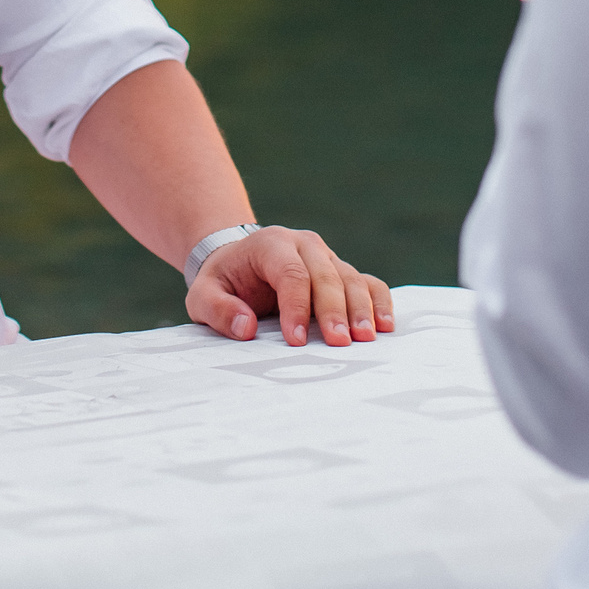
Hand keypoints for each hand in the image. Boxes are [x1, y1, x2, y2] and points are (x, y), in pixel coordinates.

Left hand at [187, 227, 394, 346]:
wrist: (238, 260)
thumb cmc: (223, 281)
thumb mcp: (203, 294)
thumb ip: (219, 309)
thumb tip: (246, 328)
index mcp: (270, 245)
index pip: (289, 273)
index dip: (296, 306)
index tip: (295, 341)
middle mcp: (304, 245)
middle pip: (326, 275)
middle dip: (334, 310)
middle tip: (339, 343)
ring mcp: (327, 257)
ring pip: (351, 278)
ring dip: (361, 309)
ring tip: (366, 338)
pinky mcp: (341, 271)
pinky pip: (367, 282)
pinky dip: (379, 301)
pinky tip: (385, 325)